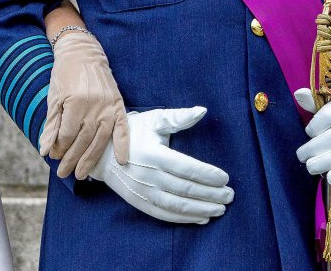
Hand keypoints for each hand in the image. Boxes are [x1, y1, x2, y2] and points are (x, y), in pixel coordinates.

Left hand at [39, 30, 129, 179]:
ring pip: (100, 139)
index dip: (59, 148)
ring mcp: (108, 106)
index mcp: (76, 103)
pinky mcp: (118, 104)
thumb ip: (51, 125)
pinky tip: (122, 160)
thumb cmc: (64, 75)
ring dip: (91, 159)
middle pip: (82, 141)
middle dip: (72, 159)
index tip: (54, 156)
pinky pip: (122, 127)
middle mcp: (94, 106)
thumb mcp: (53, 97)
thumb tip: (45, 150)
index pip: (67, 135)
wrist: (83, 53)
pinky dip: (123, 144)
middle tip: (64, 173)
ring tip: (82, 174)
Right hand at [89, 107, 234, 224]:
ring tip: (220, 209)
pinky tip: (201, 218)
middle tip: (230, 196)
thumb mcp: (154, 119)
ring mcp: (142, 192)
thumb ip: (179, 117)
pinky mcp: (139, 203)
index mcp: (153, 153)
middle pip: (184, 189)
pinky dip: (184, 219)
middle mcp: (148, 175)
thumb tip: (203, 110)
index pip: (186, 167)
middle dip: (210, 194)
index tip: (225, 178)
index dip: (207, 174)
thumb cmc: (133, 132)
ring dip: (200, 209)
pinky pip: (164, 214)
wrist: (100, 152)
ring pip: (176, 205)